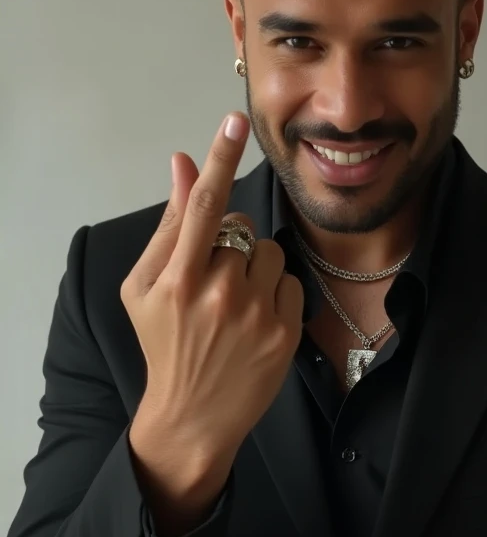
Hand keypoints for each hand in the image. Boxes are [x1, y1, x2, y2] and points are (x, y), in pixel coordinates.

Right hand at [120, 112, 303, 528]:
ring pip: (270, 251)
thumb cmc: (164, 343)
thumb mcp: (146, 286)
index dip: (220, 159)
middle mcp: (220, 294)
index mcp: (178, 280)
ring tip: (234, 303)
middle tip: (213, 280)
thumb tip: (183, 163)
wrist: (192, 415)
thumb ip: (170, 225)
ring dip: (255, 265)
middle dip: (230, 241)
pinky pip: (290, 281)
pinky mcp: (285, 332)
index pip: (205, 206)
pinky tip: (255, 320)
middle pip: (242, 227)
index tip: (235, 121)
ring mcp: (257, 315)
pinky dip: (275, 292)